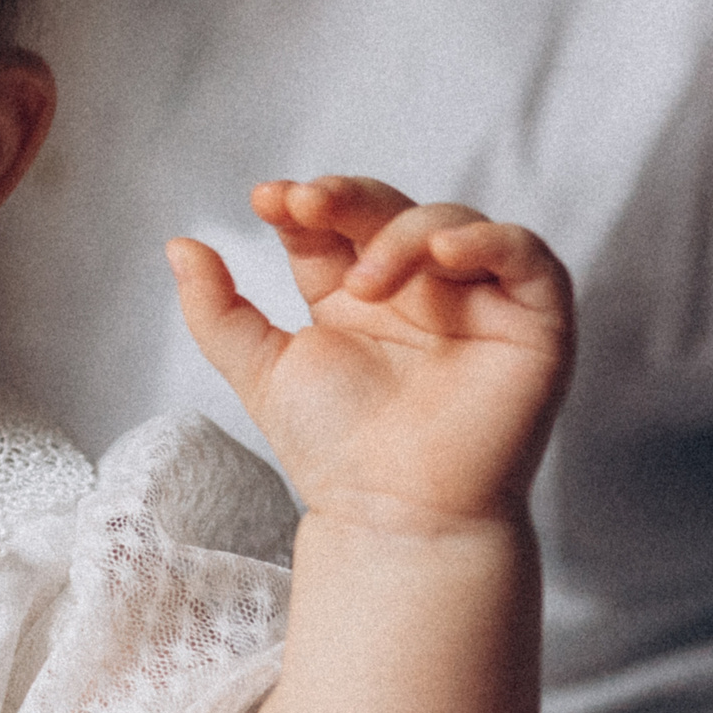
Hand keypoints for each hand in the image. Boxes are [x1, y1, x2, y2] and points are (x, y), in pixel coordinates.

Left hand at [167, 176, 573, 529]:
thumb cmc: (333, 448)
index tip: (267, 199)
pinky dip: (489, 241)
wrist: (392, 513)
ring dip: (403, 234)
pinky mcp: (533, 320)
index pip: (332, 225)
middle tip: (304, 204)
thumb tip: (179, 243)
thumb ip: (217, 310)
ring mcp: (476, 299)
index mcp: (353, 293)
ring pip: (451, 222)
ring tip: (363, 283)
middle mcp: (416, 288)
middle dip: (345, 198)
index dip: (304, 203)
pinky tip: (446, 254)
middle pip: (387, 211)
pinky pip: (527, 256)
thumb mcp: (260, 368)